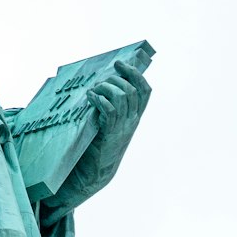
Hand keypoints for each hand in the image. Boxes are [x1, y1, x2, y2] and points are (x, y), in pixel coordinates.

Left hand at [48, 60, 150, 211]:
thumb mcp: (109, 124)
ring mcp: (122, 128)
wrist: (94, 172)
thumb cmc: (97, 145)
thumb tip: (100, 84)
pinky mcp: (109, 134)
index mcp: (134, 117)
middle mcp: (132, 121)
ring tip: (94, 90)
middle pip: (133, 90)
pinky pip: (110, 110)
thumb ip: (110, 108)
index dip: (135, 74)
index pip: (145, 91)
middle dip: (116, 79)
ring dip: (106, 88)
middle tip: (101, 80)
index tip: (121, 63)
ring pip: (123, 97)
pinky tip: (90, 98)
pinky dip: (100, 100)